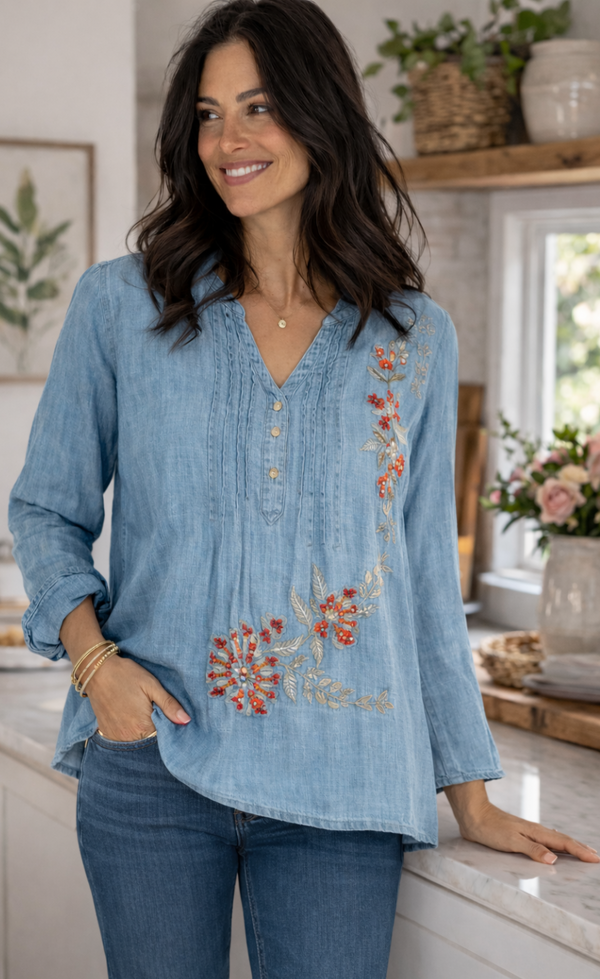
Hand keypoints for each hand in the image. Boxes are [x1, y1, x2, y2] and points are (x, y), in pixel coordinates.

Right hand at [84, 654, 190, 741]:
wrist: (97, 670)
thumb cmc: (126, 675)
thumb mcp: (152, 685)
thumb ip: (169, 705)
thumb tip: (186, 721)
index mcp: (143, 726)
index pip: (164, 736)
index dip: (169, 725)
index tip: (169, 715)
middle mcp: (129, 736)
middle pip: (150, 739)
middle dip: (156, 728)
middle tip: (154, 710)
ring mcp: (116, 736)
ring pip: (137, 739)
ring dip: (142, 730)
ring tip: (140, 711)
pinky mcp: (107, 732)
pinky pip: (123, 737)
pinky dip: (129, 730)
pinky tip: (130, 715)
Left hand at [444, 780, 598, 864]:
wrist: (473, 815)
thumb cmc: (490, 828)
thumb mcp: (511, 841)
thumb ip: (532, 850)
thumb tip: (554, 858)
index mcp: (536, 832)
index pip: (563, 843)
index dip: (580, 851)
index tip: (595, 858)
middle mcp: (535, 831)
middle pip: (562, 840)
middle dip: (580, 848)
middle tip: (595, 856)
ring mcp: (528, 832)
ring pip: (554, 839)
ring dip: (570, 846)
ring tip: (581, 851)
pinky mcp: (520, 834)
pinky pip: (544, 840)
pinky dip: (555, 844)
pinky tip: (555, 848)